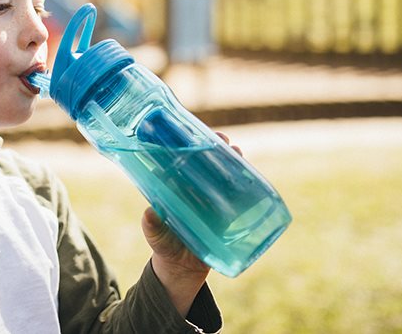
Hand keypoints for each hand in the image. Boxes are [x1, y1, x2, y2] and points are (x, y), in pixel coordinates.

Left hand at [140, 130, 244, 314]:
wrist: (182, 269)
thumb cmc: (163, 245)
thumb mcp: (155, 235)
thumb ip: (152, 225)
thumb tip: (150, 213)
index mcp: (175, 187)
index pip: (181, 159)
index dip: (188, 144)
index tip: (196, 133)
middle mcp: (194, 189)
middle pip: (206, 162)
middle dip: (216, 147)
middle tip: (223, 140)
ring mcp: (212, 199)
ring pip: (224, 174)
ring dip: (232, 161)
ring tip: (238, 152)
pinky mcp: (227, 213)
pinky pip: (238, 195)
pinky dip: (246, 185)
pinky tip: (252, 177)